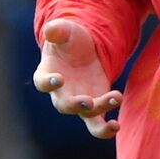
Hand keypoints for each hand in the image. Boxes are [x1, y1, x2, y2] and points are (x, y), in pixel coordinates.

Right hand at [33, 18, 121, 138]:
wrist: (86, 49)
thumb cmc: (70, 40)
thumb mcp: (66, 31)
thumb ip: (57, 31)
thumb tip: (50, 29)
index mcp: (47, 74)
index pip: (42, 82)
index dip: (48, 83)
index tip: (58, 79)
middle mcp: (61, 93)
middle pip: (64, 104)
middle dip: (75, 104)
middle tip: (87, 101)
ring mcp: (79, 101)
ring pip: (85, 114)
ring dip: (99, 109)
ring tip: (116, 97)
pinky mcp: (96, 106)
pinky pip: (98, 123)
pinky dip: (105, 129)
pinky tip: (117, 126)